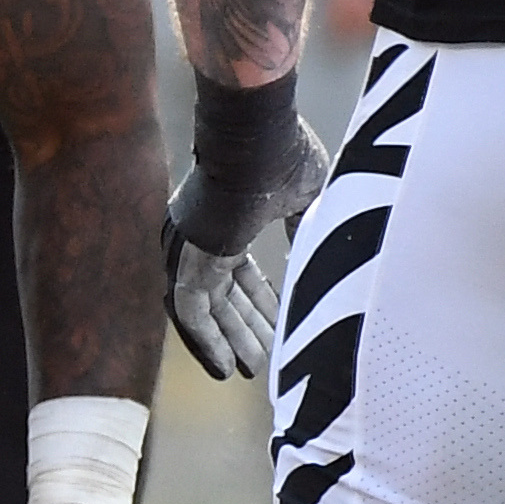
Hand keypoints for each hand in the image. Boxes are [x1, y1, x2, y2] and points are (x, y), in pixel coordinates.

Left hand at [163, 78, 328, 380]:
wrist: (259, 132)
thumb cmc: (284, 151)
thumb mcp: (306, 197)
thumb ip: (306, 228)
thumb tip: (318, 255)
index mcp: (230, 219)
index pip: (242, 274)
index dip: (263, 303)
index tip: (282, 327)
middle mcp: (204, 235)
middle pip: (225, 295)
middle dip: (247, 329)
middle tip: (266, 361)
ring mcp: (192, 246)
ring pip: (207, 308)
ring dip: (231, 340)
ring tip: (253, 371)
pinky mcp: (186, 255)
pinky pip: (189, 309)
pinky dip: (205, 339)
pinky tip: (224, 366)